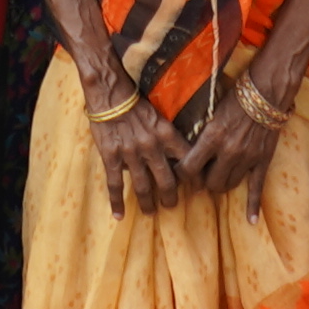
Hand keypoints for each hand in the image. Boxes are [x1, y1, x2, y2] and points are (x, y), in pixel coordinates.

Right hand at [81, 77, 185, 215]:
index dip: (194, 177)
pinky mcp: (111, 156)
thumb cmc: (135, 101)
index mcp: (166, 134)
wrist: (109, 93)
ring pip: (143, 186)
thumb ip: (166, 136)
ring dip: (148, 203)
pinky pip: (115, 184)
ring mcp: (131, 153)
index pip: (187, 160)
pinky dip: (117, 201)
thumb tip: (174, 155)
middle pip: (167, 180)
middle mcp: (152, 146)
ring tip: (151, 212)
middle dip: (171, 197)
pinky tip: (119, 215)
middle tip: (172, 205)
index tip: (198, 188)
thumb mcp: (158, 115)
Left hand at [187, 72, 298, 207]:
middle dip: (203, 182)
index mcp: (212, 138)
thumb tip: (190, 154)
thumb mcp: (212, 114)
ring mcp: (247, 159)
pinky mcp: (262, 161)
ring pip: (229, 186)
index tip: (181, 171)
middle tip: (201, 175)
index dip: (182, 173)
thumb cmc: (235, 98)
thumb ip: (202, 136)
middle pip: (209, 183)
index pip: (189, 167)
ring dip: (221, 185)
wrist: (266, 92)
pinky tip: (252, 220)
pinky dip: (253, 205)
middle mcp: (228, 152)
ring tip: (218, 178)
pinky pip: (256, 188)